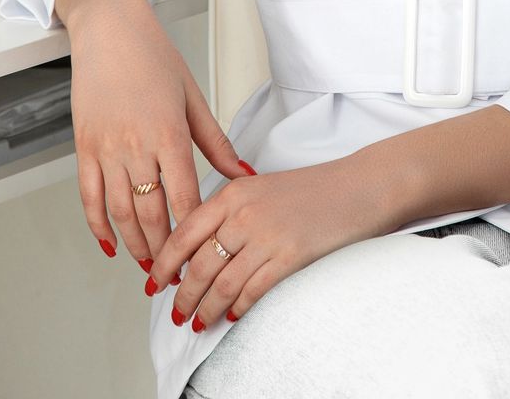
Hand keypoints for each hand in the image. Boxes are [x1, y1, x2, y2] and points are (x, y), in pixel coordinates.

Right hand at [65, 0, 247, 269]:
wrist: (109, 30)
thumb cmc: (153, 56)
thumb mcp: (192, 96)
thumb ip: (215, 141)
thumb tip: (243, 172)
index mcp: (168, 132)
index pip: (184, 195)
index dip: (192, 230)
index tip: (203, 252)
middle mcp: (135, 144)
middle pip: (150, 212)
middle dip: (165, 248)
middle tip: (177, 272)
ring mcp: (105, 148)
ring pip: (119, 212)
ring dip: (135, 244)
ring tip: (150, 264)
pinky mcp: (83, 147)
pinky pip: (88, 196)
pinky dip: (98, 225)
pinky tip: (111, 244)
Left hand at [148, 156, 389, 330]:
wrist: (354, 188)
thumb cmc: (309, 188)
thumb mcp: (259, 186)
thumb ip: (229, 208)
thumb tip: (199, 244)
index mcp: (233, 192)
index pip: (185, 232)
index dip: (165, 262)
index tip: (154, 281)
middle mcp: (244, 214)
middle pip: (199, 264)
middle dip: (183, 294)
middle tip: (175, 312)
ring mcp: (266, 236)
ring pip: (222, 283)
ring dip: (205, 308)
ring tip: (197, 322)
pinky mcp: (289, 257)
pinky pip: (252, 290)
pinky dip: (237, 308)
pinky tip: (231, 316)